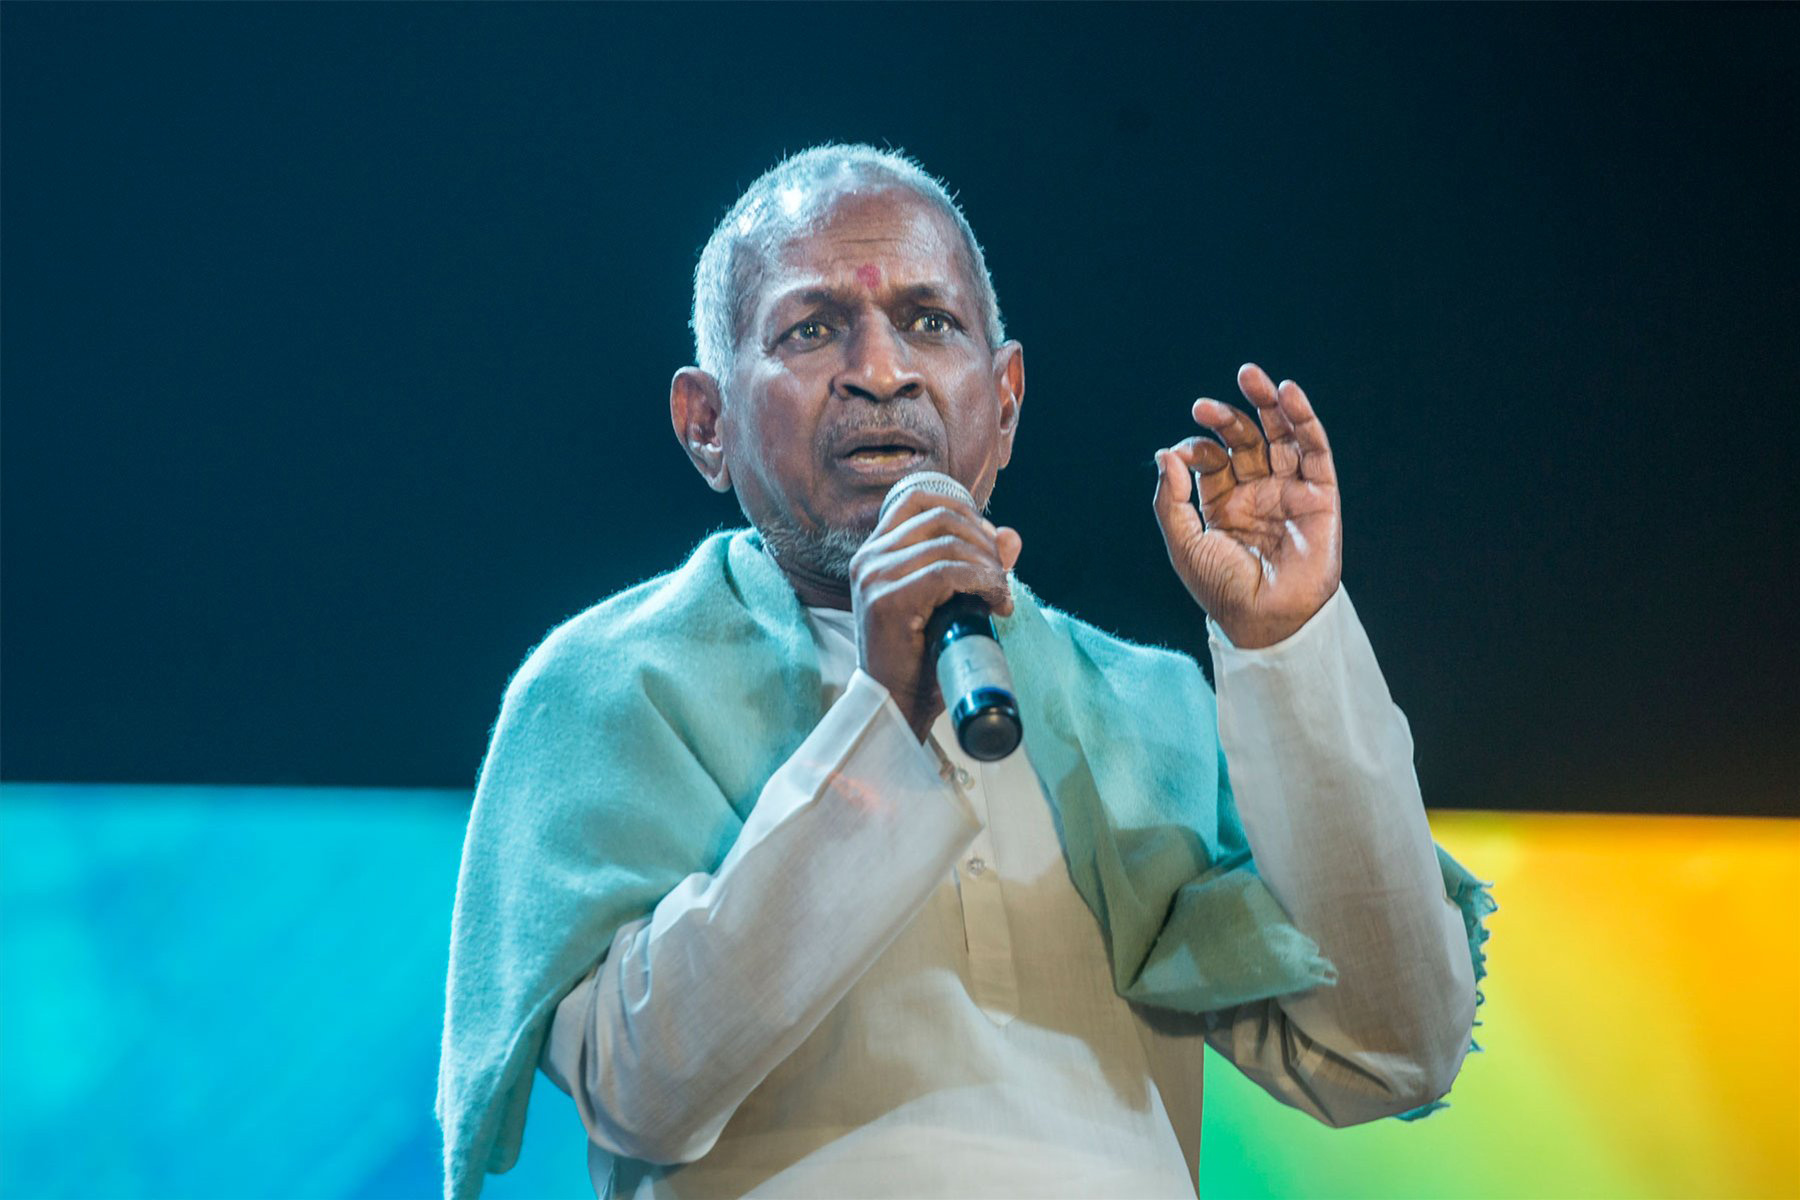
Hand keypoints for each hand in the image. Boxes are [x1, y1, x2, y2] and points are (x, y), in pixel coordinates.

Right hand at [850, 490, 1022, 741]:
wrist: (897, 705)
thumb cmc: (922, 657)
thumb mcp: (951, 602)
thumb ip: (977, 565)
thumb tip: (1012, 537)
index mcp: (875, 552)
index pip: (919, 499)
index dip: (964, 511)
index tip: (989, 545)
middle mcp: (868, 558)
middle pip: (940, 516)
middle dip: (984, 542)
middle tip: (1003, 577)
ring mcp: (874, 577)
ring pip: (948, 543)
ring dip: (988, 567)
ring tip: (1002, 597)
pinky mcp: (886, 600)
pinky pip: (946, 572)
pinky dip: (981, 582)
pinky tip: (995, 602)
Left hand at [1152, 363, 1342, 648]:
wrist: (1265, 617)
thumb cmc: (1222, 588)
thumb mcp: (1184, 543)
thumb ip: (1171, 499)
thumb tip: (1165, 454)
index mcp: (1224, 504)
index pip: (1213, 459)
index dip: (1198, 447)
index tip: (1185, 454)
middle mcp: (1258, 493)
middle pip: (1246, 440)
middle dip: (1228, 417)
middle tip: (1203, 405)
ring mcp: (1289, 491)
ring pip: (1282, 437)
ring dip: (1268, 404)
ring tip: (1251, 377)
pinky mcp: (1320, 496)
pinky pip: (1315, 451)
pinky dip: (1304, 421)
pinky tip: (1289, 395)